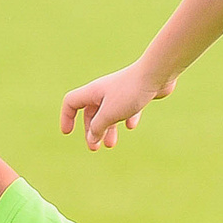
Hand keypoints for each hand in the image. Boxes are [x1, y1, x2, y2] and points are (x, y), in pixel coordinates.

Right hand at [59, 63, 173, 149]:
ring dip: (108, 129)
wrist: (156, 74)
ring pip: (108, 113)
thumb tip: (91, 138)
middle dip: (91, 131)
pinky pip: (126, 109)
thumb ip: (97, 127)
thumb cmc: (130, 92)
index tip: (68, 133)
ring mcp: (119, 92)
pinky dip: (126, 118)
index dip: (66, 118)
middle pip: (90, 112)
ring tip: (110, 144)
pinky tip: (131, 126)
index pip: (71, 103)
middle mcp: (103, 91)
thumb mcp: (109, 114)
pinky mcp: (135, 94)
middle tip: (94, 148)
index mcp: (92, 92)